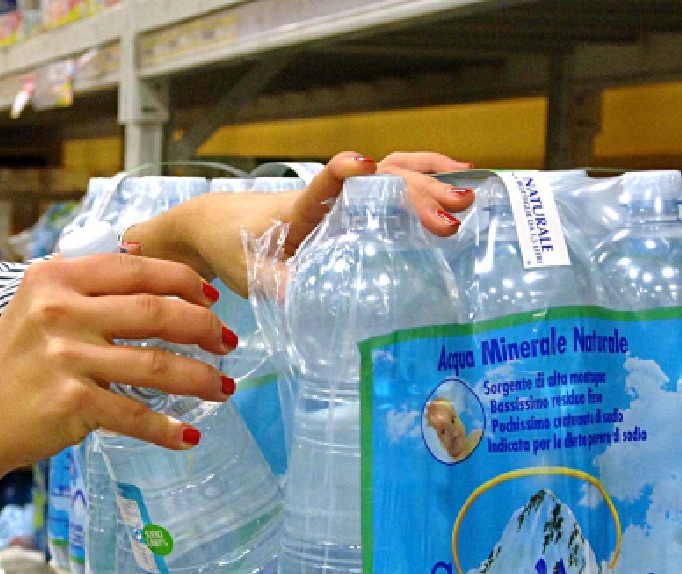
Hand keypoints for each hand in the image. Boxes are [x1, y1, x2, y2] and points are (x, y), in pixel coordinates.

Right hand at [0, 253, 234, 481]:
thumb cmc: (16, 364)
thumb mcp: (40, 306)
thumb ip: (88, 285)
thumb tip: (147, 259)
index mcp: (55, 279)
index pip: (136, 269)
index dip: (183, 280)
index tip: (211, 297)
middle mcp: (60, 312)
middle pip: (155, 312)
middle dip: (203, 326)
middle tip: (227, 341)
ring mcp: (66, 358)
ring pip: (157, 364)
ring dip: (200, 378)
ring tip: (223, 387)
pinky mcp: (72, 403)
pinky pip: (136, 414)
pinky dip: (168, 428)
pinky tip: (189, 434)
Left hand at [123, 151, 475, 294]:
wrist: (214, 226)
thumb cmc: (231, 249)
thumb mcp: (249, 276)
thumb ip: (274, 285)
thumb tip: (300, 298)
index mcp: (297, 210)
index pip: (322, 185)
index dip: (343, 173)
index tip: (367, 166)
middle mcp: (325, 196)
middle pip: (377, 178)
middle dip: (417, 189)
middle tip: (455, 209)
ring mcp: (340, 197)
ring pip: (390, 172)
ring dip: (428, 177)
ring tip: (467, 186)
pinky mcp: (348, 204)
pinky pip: (390, 184)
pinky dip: (423, 180)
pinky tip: (452, 185)